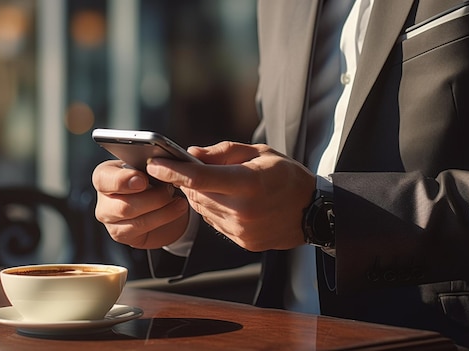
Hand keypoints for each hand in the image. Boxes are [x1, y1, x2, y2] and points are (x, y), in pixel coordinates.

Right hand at [92, 160, 189, 248]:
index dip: (122, 180)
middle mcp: (104, 197)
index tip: (143, 180)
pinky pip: (140, 227)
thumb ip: (152, 165)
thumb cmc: (154, 180)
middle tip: (170, 188)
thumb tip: (163, 162)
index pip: (103, 178)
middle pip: (122, 204)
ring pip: (132, 217)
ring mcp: (109, 217)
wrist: (164, 203)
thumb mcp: (152, 167)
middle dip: (152, 197)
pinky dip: (163, 217)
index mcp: (106, 174)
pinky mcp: (120, 233)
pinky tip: (177, 208)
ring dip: (160, 207)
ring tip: (178, 198)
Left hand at [146, 142, 315, 251]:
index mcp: (248, 184)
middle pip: (197, 194)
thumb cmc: (287, 177)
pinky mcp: (242, 242)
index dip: (173, 171)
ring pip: (203, 210)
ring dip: (200, 195)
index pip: (200, 178)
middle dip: (187, 180)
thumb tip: (191, 153)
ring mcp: (242, 231)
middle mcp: (243, 211)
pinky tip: (227, 200)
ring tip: (216, 183)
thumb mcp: (260, 153)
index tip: (155, 163)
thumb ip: (223, 152)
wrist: (314, 212)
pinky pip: (215, 223)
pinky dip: (213, 210)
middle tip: (185, 167)